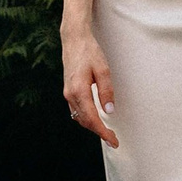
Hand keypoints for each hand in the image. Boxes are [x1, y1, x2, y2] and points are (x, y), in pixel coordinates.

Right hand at [62, 32, 118, 146]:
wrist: (74, 39)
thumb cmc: (89, 52)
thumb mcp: (103, 70)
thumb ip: (106, 91)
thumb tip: (109, 111)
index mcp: (79, 91)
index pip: (92, 119)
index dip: (103, 132)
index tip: (113, 141)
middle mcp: (70, 95)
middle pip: (85, 121)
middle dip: (99, 132)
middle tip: (113, 139)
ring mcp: (68, 93)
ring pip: (79, 117)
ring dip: (92, 126)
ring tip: (106, 132)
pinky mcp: (68, 90)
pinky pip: (77, 110)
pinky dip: (86, 118)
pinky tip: (95, 118)